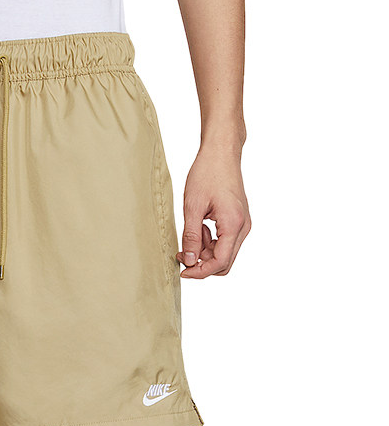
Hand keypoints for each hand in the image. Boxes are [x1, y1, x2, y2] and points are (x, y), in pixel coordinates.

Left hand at [178, 144, 249, 278]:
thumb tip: (190, 261)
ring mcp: (242, 224)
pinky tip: (200, 227)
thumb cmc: (207, 173)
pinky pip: (225, 241)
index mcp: (233, 225)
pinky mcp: (238, 220)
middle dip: (202, 263)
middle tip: (183, 253)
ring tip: (192, 232)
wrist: (221, 153)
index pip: (220, 263)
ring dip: (205, 251)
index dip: (200, 272)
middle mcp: (243, 227)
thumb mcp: (192, 207)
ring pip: (224, 253)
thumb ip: (192, 236)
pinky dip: (210, 241)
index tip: (183, 271)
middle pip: (224, 262)